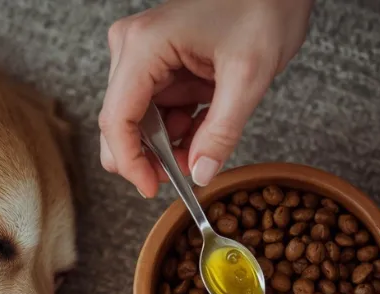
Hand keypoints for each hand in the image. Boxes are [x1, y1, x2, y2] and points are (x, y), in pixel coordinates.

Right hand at [99, 0, 313, 196]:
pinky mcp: (157, 63)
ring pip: (138, 123)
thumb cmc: (263, 6)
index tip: (152, 188)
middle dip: (151, 156)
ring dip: (168, 145)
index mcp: (144, 46)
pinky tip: (204, 125)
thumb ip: (222, 132)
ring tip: (205, 144)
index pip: (116, 119)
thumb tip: (199, 174)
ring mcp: (142, 56)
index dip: (130, 162)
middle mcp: (132, 49)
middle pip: (120, 123)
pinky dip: (178, 129)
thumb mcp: (249, 75)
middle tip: (187, 170)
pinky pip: (156, 111)